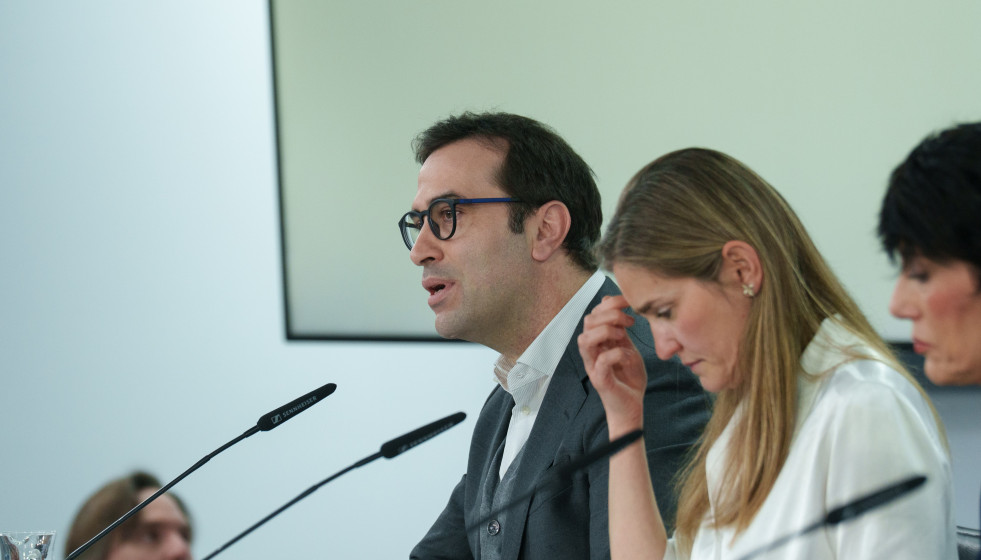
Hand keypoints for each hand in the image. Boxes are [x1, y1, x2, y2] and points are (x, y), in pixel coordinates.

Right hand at [577, 295, 647, 436]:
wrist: (632, 407)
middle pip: (587, 322)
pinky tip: (628, 357)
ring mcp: (593, 366)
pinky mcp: (600, 380)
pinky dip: (617, 354)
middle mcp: (591, 352)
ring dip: (606, 332)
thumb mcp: (627, 347)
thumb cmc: (628, 378)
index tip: (630, 304)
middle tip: (629, 322)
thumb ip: (620, 329)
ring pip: (585, 340)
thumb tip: (611, 304)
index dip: (610, 303)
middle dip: (610, 315)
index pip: (594, 314)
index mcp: (597, 342)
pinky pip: (602, 361)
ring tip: (623, 337)